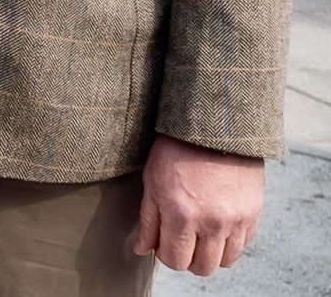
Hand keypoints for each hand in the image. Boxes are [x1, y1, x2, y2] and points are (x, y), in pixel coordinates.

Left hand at [135, 134, 263, 275]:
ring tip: (200, 233)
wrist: (213, 129)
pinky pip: (244, 244)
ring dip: (212, 253)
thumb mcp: (152, 182)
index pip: (175, 261)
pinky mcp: (254, 213)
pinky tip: (218, 223)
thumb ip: (149, 221)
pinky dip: (230, 242)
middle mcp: (212, 223)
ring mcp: (237, 220)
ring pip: (226, 261)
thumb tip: (141, 250)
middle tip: (182, 239)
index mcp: (182, 215)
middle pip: (203, 268)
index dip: (166, 255)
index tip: (164, 242)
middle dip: (188, 259)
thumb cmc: (175, 151)